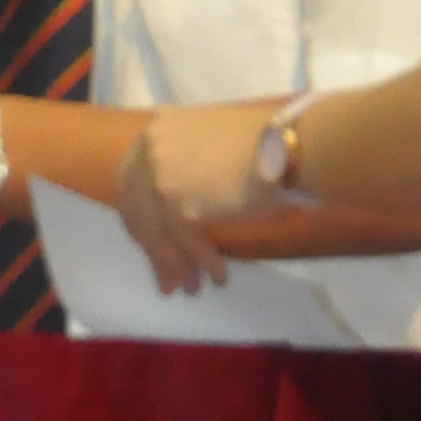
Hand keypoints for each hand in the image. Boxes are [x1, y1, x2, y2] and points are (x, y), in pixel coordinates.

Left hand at [117, 105, 277, 295]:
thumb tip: (177, 212)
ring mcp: (160, 179)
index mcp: (155, 131)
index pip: (131, 185)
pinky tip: (218, 276)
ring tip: (191, 289)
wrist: (289, 145)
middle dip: (156, 252)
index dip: (142, 221)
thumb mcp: (208, 142)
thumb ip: (184, 169)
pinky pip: (186, 243)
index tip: (154, 246)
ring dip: (177, 266)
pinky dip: (202, 262)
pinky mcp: (180, 206)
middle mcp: (149, 152)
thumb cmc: (264, 141)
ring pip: (160, 234)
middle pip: (140, 214)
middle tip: (168, 281)